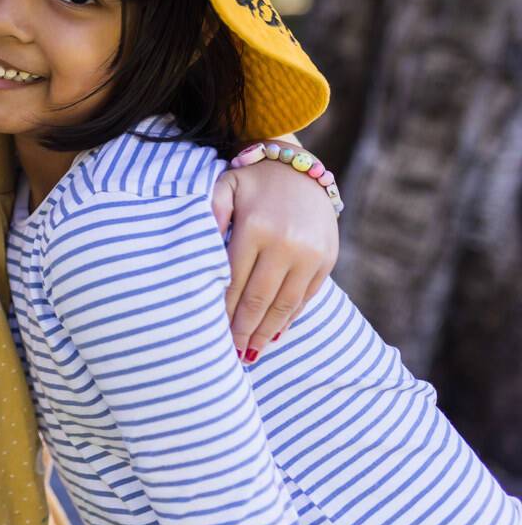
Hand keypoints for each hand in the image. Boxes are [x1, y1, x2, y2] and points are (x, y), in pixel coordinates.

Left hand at [211, 159, 338, 360]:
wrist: (300, 168)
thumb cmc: (251, 180)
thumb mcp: (224, 186)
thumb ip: (210, 214)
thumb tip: (197, 250)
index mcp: (257, 228)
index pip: (235, 282)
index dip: (223, 311)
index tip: (211, 333)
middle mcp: (287, 244)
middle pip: (260, 300)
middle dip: (244, 330)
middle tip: (230, 355)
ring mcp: (311, 254)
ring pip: (286, 304)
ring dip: (267, 332)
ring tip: (251, 353)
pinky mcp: (327, 260)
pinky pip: (306, 297)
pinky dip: (290, 318)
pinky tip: (275, 333)